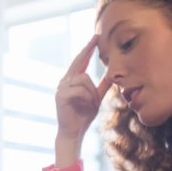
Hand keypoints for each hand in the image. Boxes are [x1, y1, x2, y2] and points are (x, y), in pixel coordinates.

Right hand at [54, 34, 114, 168]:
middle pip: (78, 62)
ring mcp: (61, 88)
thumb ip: (102, 86)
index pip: (80, 61)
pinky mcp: (60, 96)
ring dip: (92, 92)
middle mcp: (65, 81)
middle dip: (87, 50)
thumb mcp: (96, 98)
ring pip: (84, 79)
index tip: (96, 37)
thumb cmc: (83, 116)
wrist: (74, 132)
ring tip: (92, 104)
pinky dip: (87, 98)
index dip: (88, 49)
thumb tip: (111, 75)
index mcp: (72, 80)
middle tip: (96, 38)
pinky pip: (80, 90)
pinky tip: (87, 106)